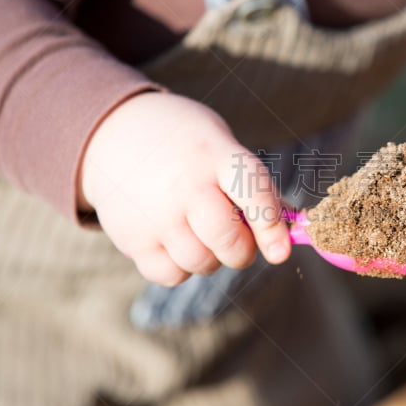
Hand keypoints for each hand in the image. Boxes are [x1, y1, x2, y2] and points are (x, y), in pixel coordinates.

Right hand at [78, 91, 290, 285]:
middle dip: (243, 251)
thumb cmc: (186, 144)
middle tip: (239, 242)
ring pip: (201, 262)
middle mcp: (184, 185)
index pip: (252, 193)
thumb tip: (291, 227)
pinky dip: (181, 268)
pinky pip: (171, 275)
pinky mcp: (131, 237)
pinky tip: (176, 241)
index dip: (271, 227)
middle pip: (226, 240)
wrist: (114, 130)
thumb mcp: (221, 146)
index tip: (281, 253)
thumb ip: (253, 187)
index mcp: (215, 154)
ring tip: (200, 233)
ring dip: (212, 259)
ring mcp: (155, 214)